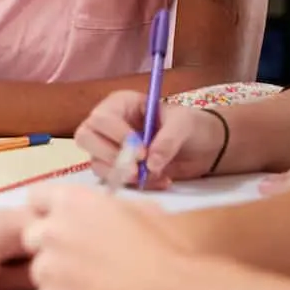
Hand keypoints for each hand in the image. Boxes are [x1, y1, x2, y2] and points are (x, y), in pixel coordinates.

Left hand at [22, 185, 195, 289]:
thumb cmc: (164, 248)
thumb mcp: (136, 208)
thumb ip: (103, 205)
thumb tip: (98, 210)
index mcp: (71, 200)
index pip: (36, 199)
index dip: (49, 213)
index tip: (63, 225)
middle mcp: (52, 229)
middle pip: (32, 236)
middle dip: (51, 246)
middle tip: (79, 259)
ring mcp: (48, 267)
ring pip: (39, 271)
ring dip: (58, 277)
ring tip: (92, 285)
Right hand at [76, 91, 224, 186]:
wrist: (204, 148)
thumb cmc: (191, 125)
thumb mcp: (183, 124)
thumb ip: (167, 140)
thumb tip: (150, 163)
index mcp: (121, 104)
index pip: (102, 117)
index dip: (116, 136)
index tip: (141, 152)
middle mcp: (109, 124)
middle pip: (86, 137)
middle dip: (109, 155)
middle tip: (136, 168)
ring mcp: (111, 148)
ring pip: (96, 162)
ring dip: (121, 174)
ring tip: (152, 175)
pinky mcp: (119, 170)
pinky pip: (114, 180)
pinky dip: (135, 185)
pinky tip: (160, 181)